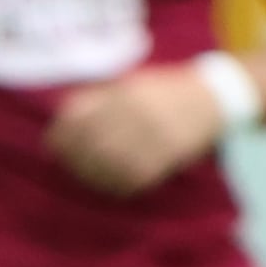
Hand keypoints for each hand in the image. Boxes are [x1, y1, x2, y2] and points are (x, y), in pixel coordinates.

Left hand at [46, 62, 228, 195]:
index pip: (81, 117)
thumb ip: (100, 96)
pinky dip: (115, 185)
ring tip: (82, 174)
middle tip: (64, 162)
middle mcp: (136, 115)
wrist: (214, 97)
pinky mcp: (166, 158)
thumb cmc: (165, 89)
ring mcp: (152, 138)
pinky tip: (107, 183)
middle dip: (72, 156)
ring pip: (108, 164)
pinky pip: (133, 179)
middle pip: (90, 142)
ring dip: (89, 173)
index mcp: (125, 93)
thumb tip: (64, 114)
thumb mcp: (131, 81)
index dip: (61, 133)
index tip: (52, 142)